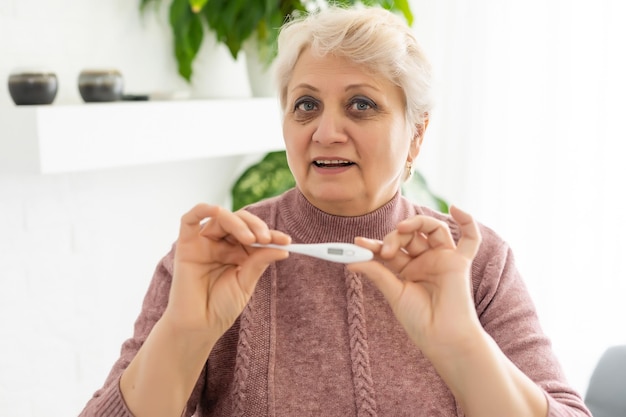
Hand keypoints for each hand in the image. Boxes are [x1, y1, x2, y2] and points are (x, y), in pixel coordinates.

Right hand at [163, 203, 289, 338]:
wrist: (199, 326)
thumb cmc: (222, 306)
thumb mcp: (246, 281)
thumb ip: (259, 261)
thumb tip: (283, 247)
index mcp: (237, 251)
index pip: (255, 234)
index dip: (271, 234)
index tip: (286, 241)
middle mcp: (220, 243)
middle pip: (239, 221)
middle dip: (256, 226)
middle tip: (266, 239)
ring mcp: (203, 243)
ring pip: (220, 218)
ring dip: (238, 223)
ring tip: (251, 238)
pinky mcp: (186, 245)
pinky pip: (189, 219)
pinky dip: (202, 209)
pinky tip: (216, 210)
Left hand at [348, 206, 481, 357]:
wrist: (441, 338)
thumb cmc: (419, 320)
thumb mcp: (393, 294)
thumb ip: (377, 273)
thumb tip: (351, 261)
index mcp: (407, 269)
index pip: (390, 248)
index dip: (374, 244)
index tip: (358, 243)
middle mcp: (425, 261)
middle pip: (409, 235)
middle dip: (394, 237)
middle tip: (386, 252)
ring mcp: (443, 259)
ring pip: (431, 229)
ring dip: (416, 223)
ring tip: (402, 230)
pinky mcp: (460, 262)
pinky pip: (470, 239)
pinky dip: (467, 221)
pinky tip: (456, 208)